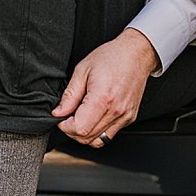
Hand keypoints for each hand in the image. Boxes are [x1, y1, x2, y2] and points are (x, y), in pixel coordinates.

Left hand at [51, 29, 158, 146]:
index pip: (79, 128)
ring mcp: (124, 116)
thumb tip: (59, 113)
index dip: (65, 126)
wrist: (136, 54)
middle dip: (72, 131)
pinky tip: (94, 117)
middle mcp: (116, 111)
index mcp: (103, 98)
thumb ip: (69, 95)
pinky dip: (97, 131)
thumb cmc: (111, 57)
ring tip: (81, 117)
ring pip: (98, 141)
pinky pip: (109, 134)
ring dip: (85, 134)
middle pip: (87, 138)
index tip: (62, 117)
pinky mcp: (129, 118)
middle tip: (69, 116)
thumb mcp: (82, 70)